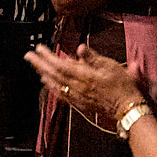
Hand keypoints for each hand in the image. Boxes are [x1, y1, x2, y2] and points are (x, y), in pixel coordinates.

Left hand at [25, 43, 144, 125]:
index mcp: (85, 76)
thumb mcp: (111, 67)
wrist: (127, 108)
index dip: (48, 57)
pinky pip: (61, 94)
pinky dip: (52, 87)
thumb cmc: (122, 86)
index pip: (61, 65)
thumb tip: (80, 48)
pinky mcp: (79, 103)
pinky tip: (47, 82)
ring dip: (43, 74)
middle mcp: (78, 87)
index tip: (39, 48)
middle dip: (40, 64)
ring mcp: (77, 97)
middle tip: (29, 55)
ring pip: (56, 84)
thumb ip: (93, 58)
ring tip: (35, 66)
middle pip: (54, 74)